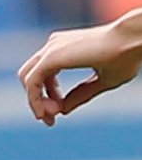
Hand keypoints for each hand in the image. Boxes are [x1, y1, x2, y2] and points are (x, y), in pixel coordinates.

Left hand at [21, 12, 141, 124]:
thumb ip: (82, 93)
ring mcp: (51, 49)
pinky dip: (36, 99)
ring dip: (36, 102)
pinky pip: (33, 82)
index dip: (46, 96)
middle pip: (31, 77)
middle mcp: (53, 46)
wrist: (135, 40)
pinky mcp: (51, 56)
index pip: (42, 74)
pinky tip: (48, 112)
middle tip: (49, 119)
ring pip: (28, 80)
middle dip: (38, 100)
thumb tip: (62, 111)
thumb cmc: (127, 56)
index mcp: (63, 48)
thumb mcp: (102, 80)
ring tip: (51, 116)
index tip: (57, 112)